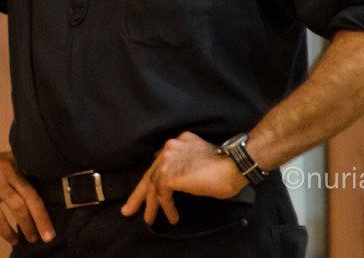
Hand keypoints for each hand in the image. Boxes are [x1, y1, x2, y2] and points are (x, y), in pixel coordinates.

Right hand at [0, 148, 54, 244]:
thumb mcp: (3, 162)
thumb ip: (18, 175)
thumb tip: (37, 195)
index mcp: (16, 165)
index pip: (35, 188)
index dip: (45, 207)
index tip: (52, 223)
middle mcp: (7, 171)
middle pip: (31, 197)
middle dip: (41, 219)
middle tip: (48, 236)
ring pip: (17, 206)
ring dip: (27, 225)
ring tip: (32, 238)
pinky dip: (6, 230)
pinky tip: (13, 238)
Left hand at [121, 131, 248, 225]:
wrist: (234, 165)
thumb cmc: (224, 169)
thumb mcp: (199, 164)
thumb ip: (185, 167)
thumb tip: (179, 182)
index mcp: (177, 143)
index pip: (159, 164)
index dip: (152, 180)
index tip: (146, 193)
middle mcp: (169, 148)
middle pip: (150, 173)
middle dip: (139, 194)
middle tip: (129, 209)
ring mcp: (168, 159)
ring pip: (153, 185)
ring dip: (151, 205)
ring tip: (149, 220)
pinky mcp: (169, 174)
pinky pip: (162, 194)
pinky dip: (166, 207)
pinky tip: (172, 217)